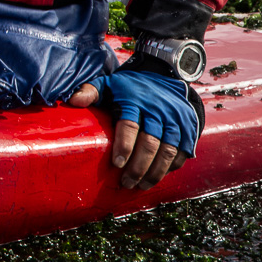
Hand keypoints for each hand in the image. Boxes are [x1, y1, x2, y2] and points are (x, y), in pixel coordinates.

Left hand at [68, 68, 198, 190]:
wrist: (166, 75)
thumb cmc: (131, 86)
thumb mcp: (109, 83)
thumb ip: (90, 91)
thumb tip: (73, 101)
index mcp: (135, 100)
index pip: (130, 125)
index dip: (124, 145)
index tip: (117, 164)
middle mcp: (157, 110)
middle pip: (150, 143)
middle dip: (138, 167)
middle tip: (127, 182)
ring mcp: (175, 119)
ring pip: (168, 151)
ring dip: (155, 172)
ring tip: (141, 185)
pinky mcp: (188, 128)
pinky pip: (181, 152)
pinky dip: (170, 167)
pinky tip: (158, 176)